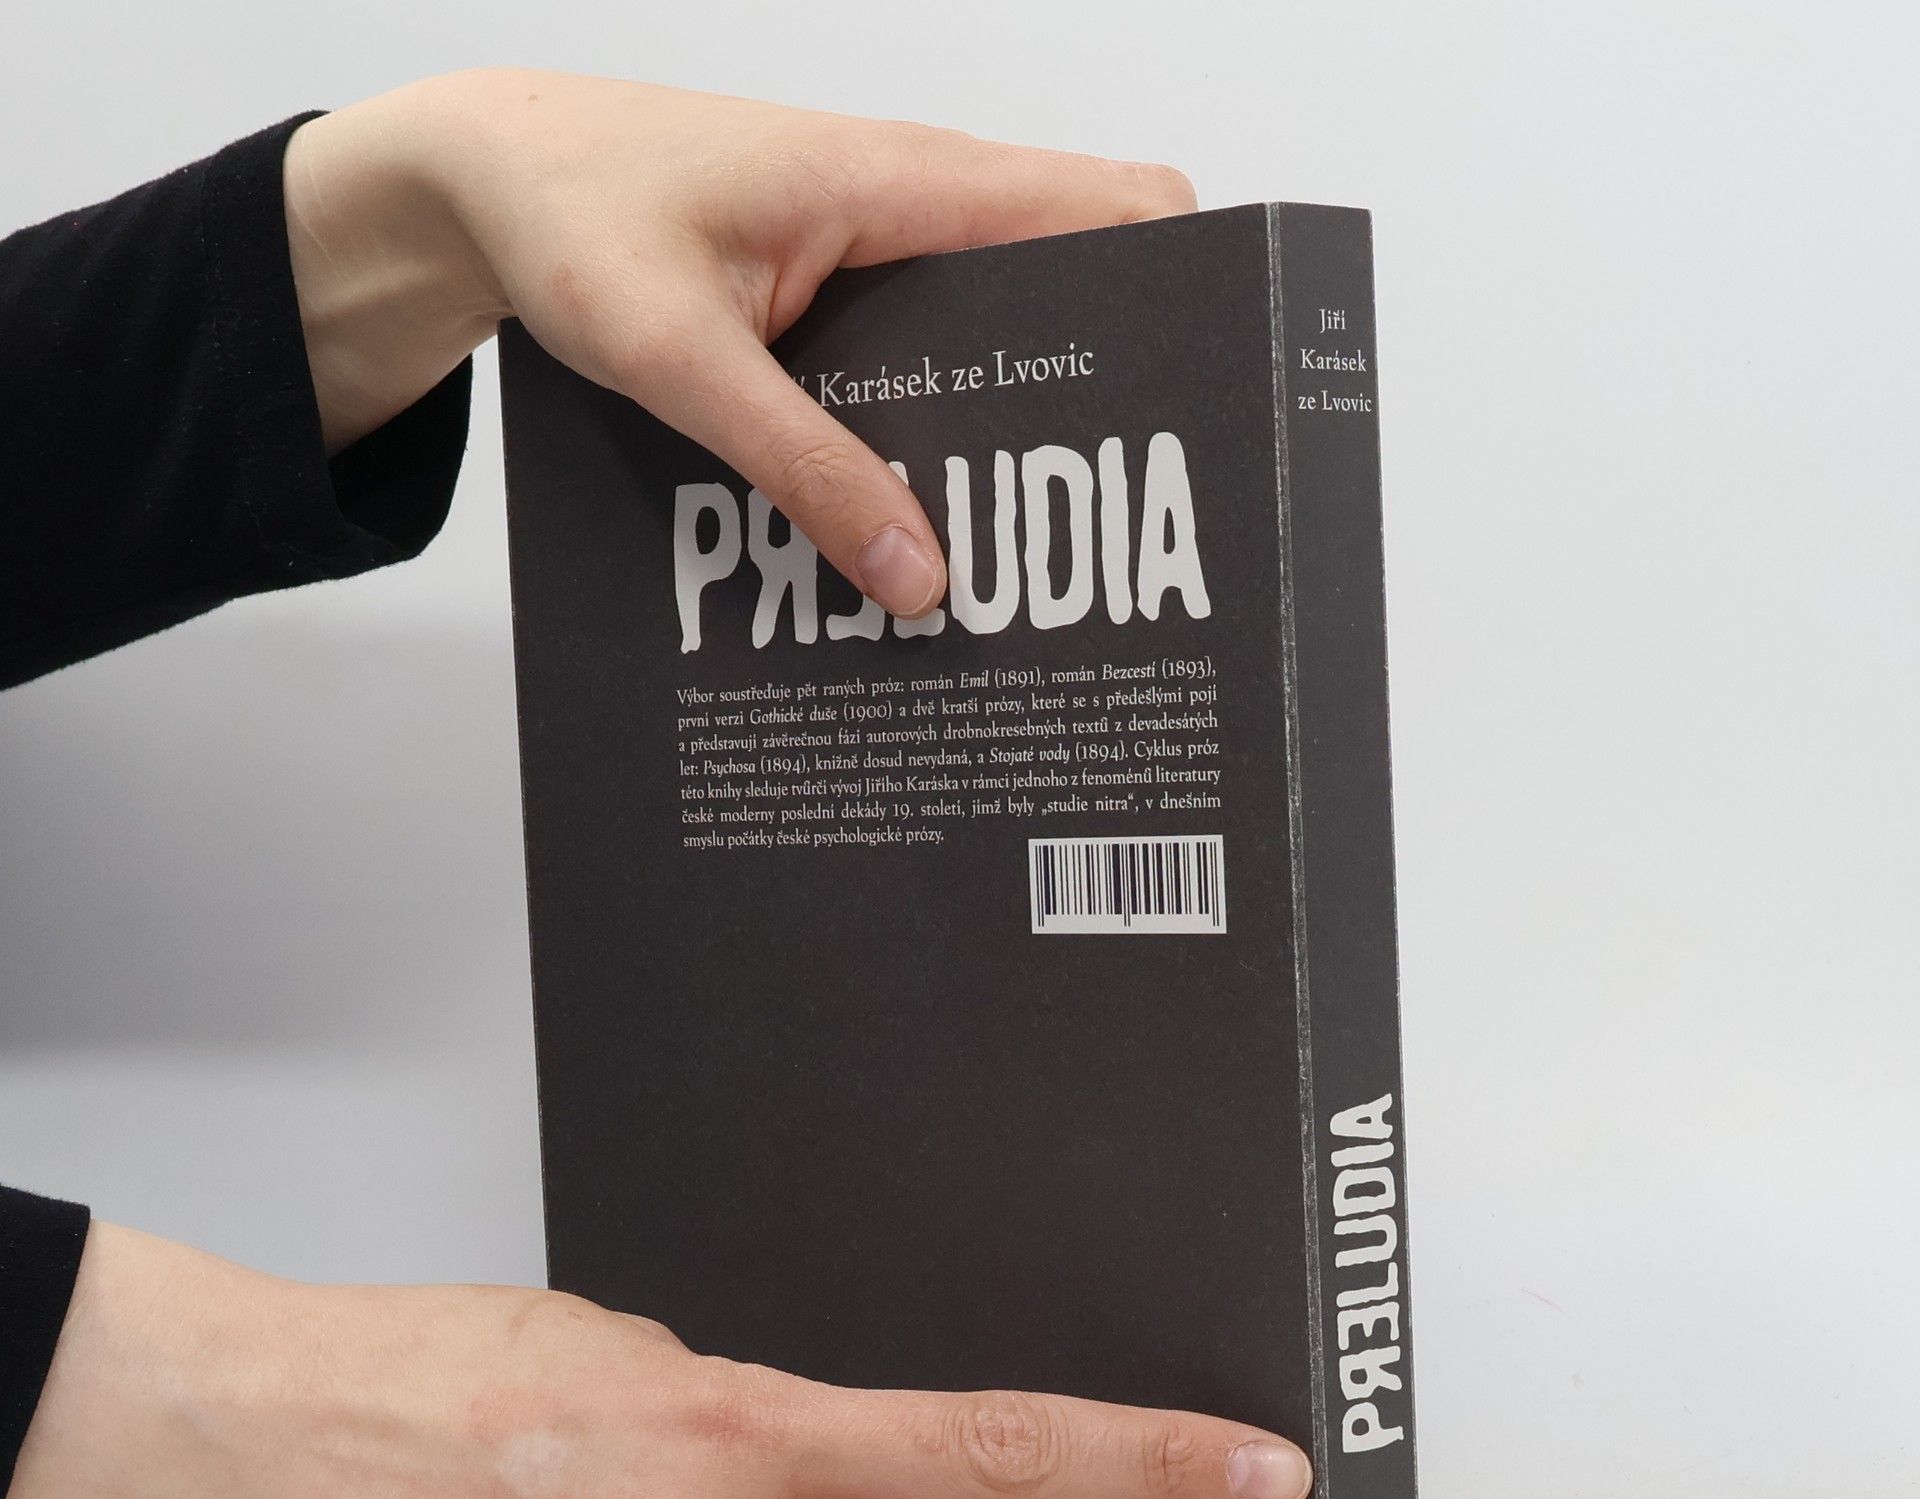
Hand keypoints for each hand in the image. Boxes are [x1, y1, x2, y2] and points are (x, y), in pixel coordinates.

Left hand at [282, 71, 1195, 616]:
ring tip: (1034, 540)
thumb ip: (803, 467)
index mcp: (902, 183)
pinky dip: (947, 423)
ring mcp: (880, 249)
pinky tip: (926, 512)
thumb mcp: (681, 359)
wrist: (484, 181)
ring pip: (1003, 329)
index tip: (1218, 393)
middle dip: (1114, 380)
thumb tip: (919, 575)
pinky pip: (932, 356)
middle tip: (1118, 508)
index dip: (1187, 284)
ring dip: (1022, 418)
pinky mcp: (844, 294)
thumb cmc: (569, 217)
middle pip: (1077, 280)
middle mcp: (912, 205)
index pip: (1109, 207)